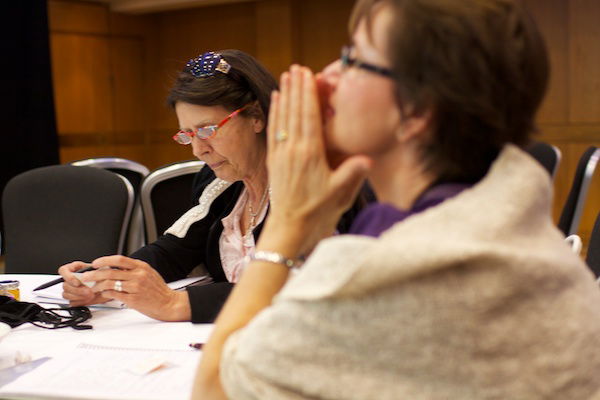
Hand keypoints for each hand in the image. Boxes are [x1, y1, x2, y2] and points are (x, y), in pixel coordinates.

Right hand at [59, 261, 109, 305]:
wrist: (107, 286)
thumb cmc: (103, 275)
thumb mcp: (101, 269)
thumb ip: (95, 271)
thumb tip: (92, 274)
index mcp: (75, 268)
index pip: (63, 270)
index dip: (69, 277)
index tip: (77, 283)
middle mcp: (71, 278)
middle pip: (65, 285)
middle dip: (77, 290)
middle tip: (88, 291)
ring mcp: (71, 289)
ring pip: (66, 294)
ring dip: (79, 296)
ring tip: (91, 295)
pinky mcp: (73, 298)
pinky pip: (71, 302)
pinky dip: (80, 302)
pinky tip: (88, 299)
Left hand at [84, 255, 190, 321]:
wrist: (169, 303)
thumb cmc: (159, 290)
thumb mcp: (149, 274)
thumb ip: (134, 270)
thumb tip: (117, 268)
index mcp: (142, 267)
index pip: (119, 259)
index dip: (104, 260)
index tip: (95, 263)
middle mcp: (138, 275)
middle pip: (111, 271)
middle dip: (95, 274)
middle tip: (86, 276)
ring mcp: (135, 287)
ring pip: (110, 283)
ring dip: (98, 285)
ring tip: (93, 288)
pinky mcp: (133, 300)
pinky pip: (114, 295)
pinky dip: (106, 294)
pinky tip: (103, 294)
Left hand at [264, 65, 371, 255]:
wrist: (290, 228)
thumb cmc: (317, 212)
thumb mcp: (340, 194)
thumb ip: (353, 174)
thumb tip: (368, 159)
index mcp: (310, 154)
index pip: (309, 116)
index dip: (308, 93)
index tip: (308, 74)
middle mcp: (293, 150)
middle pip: (294, 111)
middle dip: (296, 88)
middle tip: (297, 67)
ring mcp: (281, 154)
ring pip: (282, 117)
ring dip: (285, 95)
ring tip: (286, 76)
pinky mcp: (274, 161)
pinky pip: (273, 130)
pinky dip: (275, 113)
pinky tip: (276, 101)